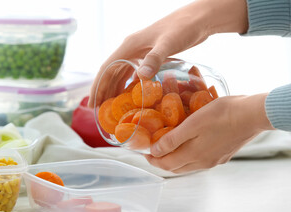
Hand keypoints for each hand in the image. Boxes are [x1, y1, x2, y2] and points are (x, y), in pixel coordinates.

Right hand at [88, 0, 248, 106]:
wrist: (198, 19)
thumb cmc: (183, 28)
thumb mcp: (168, 43)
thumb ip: (155, 59)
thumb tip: (141, 77)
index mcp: (130, 46)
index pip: (106, 69)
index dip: (98, 87)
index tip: (92, 104)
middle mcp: (132, 49)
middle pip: (111, 73)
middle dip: (104, 92)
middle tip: (100, 112)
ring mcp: (141, 53)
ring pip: (122, 74)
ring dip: (116, 90)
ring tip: (113, 108)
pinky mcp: (151, 56)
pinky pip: (134, 73)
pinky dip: (130, 86)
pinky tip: (131, 97)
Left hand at [145, 94, 274, 173]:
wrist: (253, 115)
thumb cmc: (222, 115)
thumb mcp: (192, 124)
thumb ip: (173, 140)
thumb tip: (155, 151)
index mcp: (194, 156)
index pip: (166, 165)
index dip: (153, 160)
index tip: (145, 152)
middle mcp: (204, 163)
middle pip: (176, 168)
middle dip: (162, 161)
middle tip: (153, 151)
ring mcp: (215, 160)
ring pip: (188, 165)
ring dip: (175, 159)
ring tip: (168, 147)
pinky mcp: (223, 155)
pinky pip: (199, 160)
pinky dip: (188, 155)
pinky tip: (189, 145)